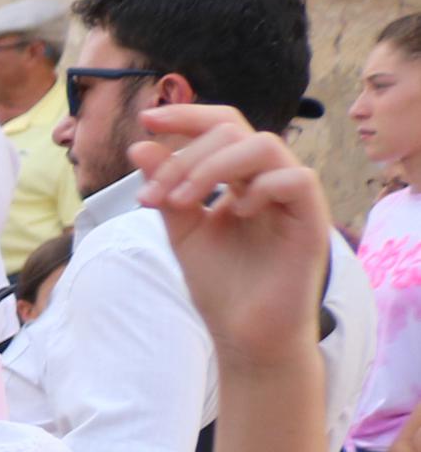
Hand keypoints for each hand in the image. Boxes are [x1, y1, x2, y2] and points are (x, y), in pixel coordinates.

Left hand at [136, 105, 335, 361]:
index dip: (187, 116)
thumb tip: (140, 146)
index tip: (146, 118)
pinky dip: (259, 187)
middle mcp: (268, 179)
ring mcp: (292, 196)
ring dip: (212, 167)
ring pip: (264, 145)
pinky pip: (296, 179)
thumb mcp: (183, 233)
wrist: (245, 335)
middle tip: (153, 196)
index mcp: (240, 178)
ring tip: (183, 203)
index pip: (221, 127)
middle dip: (184, 155)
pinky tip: (236, 212)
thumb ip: (166, 191)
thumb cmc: (221, 286)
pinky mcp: (311, 219)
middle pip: (234, 131)